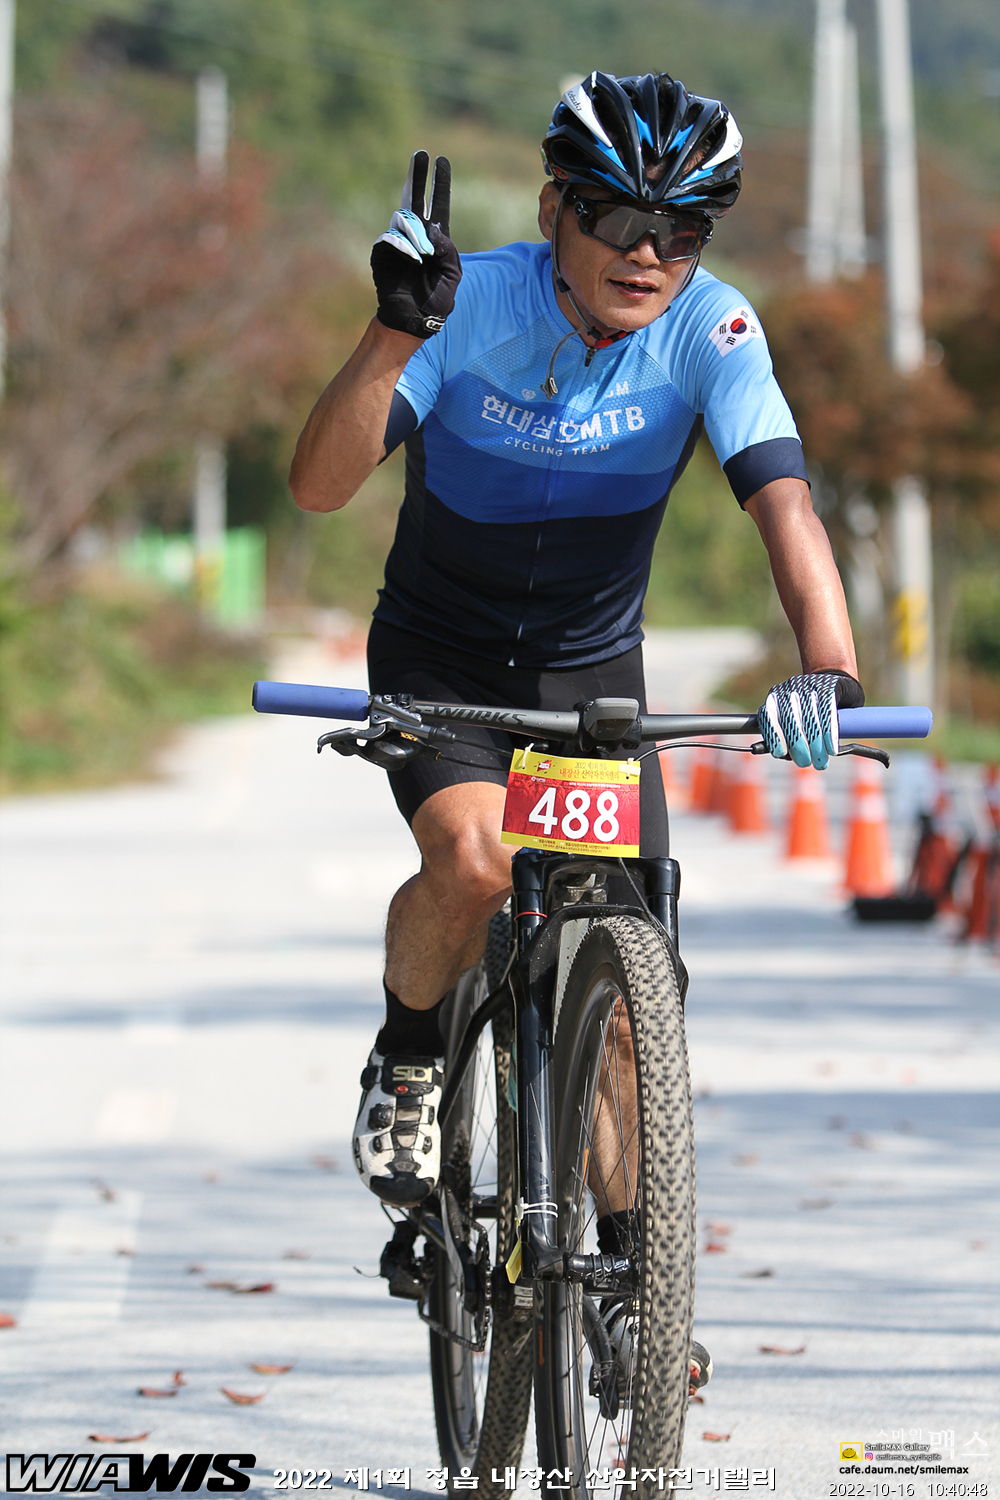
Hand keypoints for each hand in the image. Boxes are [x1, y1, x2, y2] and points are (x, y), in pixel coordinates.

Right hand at [371, 152, 461, 338]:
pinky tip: (415, 258)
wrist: (412, 321)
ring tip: (425, 254)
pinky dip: (404, 245)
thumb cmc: (435, 301)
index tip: (441, 160)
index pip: (438, 205)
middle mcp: (415, 236)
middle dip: (418, 175)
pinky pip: (391, 237)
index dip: (439, 183)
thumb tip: (433, 227)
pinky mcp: (382, 252)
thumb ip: (449, 250)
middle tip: (420, 154)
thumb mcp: (452, 275)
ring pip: (404, 218)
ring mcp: (397, 242)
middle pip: (415, 198)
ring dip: (416, 232)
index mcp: (435, 240)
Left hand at [758, 670, 864, 769]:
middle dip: (797, 745)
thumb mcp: (795, 720)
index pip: (768, 716)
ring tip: (821, 760)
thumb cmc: (812, 710)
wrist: (835, 682)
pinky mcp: (829, 686)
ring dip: (815, 744)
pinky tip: (832, 748)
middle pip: (790, 719)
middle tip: (805, 763)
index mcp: (776, 697)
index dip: (773, 735)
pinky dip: (830, 733)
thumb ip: (787, 734)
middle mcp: (790, 689)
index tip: (780, 753)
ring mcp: (809, 686)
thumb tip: (785, 755)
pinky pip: (828, 712)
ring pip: (809, 718)